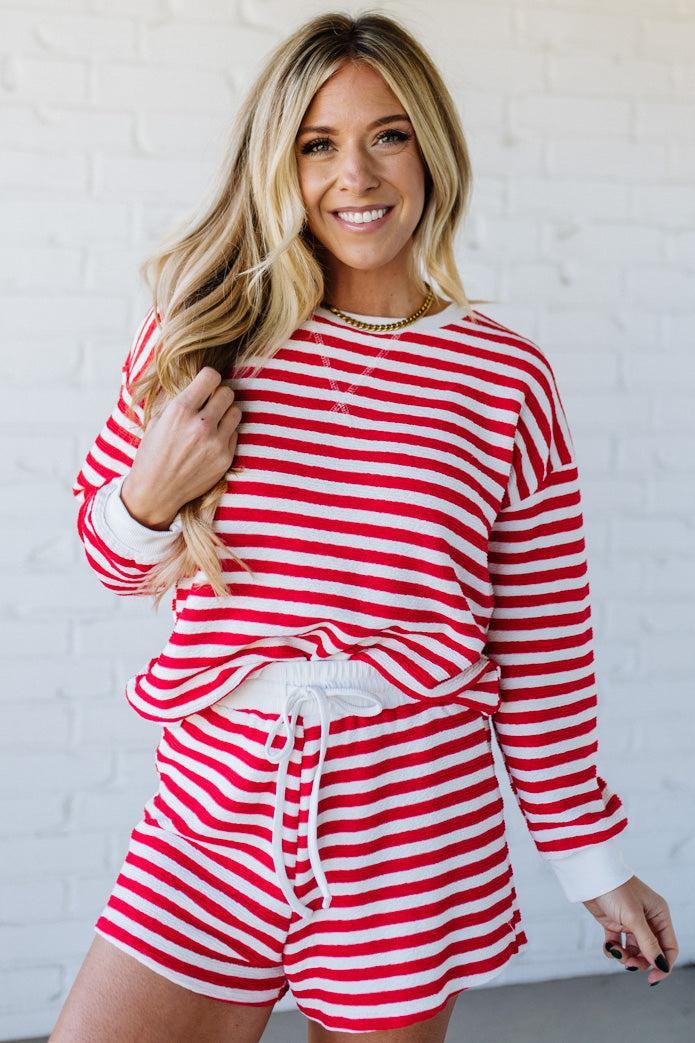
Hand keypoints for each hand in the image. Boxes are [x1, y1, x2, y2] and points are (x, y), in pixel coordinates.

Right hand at [122, 367, 241, 526]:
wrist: (156, 491)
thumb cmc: (153, 454)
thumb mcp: (157, 421)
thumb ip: (179, 400)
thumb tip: (198, 383)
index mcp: (180, 411)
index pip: (211, 376)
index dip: (208, 378)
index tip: (205, 385)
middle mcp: (201, 425)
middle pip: (228, 392)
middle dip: (218, 395)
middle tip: (209, 404)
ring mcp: (216, 443)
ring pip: (236, 411)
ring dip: (226, 413)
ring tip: (213, 422)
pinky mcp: (226, 458)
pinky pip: (235, 434)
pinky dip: (226, 434)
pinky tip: (211, 441)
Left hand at [582, 875, 678, 985]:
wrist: (589, 875)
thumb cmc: (615, 889)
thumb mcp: (633, 918)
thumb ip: (648, 943)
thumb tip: (662, 966)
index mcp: (659, 914)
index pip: (669, 947)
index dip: (663, 965)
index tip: (652, 979)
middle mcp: (647, 919)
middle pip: (651, 952)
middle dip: (640, 960)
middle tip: (628, 964)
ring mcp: (630, 922)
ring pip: (634, 950)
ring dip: (625, 955)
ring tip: (615, 951)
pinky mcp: (614, 923)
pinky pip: (618, 944)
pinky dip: (613, 949)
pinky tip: (608, 946)